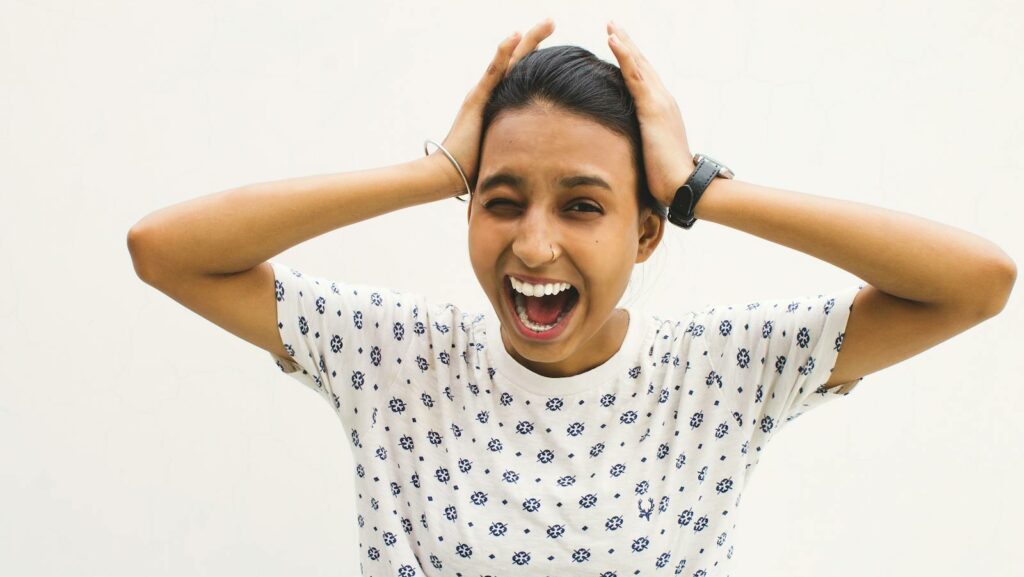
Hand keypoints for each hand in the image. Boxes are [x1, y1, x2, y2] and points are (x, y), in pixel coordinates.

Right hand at [430, 18, 555, 196]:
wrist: (449, 174)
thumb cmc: (476, 168)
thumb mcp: (506, 150)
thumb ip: (521, 144)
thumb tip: (544, 155)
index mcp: (498, 102)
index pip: (521, 74)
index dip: (537, 57)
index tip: (556, 45)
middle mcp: (490, 92)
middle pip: (518, 60)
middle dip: (535, 39)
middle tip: (552, 20)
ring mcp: (482, 93)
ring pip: (509, 60)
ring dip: (527, 39)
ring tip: (547, 22)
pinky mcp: (476, 100)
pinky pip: (493, 73)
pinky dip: (504, 52)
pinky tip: (516, 35)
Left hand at [606, 21, 694, 207]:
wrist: (683, 185)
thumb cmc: (666, 178)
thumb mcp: (649, 155)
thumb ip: (640, 144)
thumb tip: (624, 147)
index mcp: (661, 110)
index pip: (643, 79)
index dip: (631, 60)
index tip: (618, 43)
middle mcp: (663, 100)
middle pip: (642, 65)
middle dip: (627, 43)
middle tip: (613, 24)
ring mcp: (659, 102)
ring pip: (639, 65)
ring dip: (624, 42)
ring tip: (611, 25)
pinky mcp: (652, 109)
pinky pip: (635, 77)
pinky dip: (624, 56)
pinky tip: (613, 41)